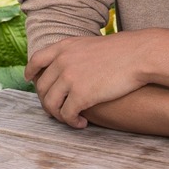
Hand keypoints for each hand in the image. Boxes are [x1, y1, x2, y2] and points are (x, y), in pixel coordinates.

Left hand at [26, 34, 148, 127]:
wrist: (138, 55)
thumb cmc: (122, 51)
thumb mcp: (90, 44)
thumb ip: (75, 53)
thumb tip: (69, 66)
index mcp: (64, 47)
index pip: (36, 60)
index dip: (31, 72)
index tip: (30, 81)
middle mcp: (62, 62)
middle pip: (42, 87)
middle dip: (47, 101)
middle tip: (58, 110)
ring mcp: (69, 78)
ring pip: (50, 104)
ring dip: (58, 115)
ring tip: (70, 118)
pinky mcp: (81, 95)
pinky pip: (66, 114)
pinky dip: (72, 122)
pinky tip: (82, 123)